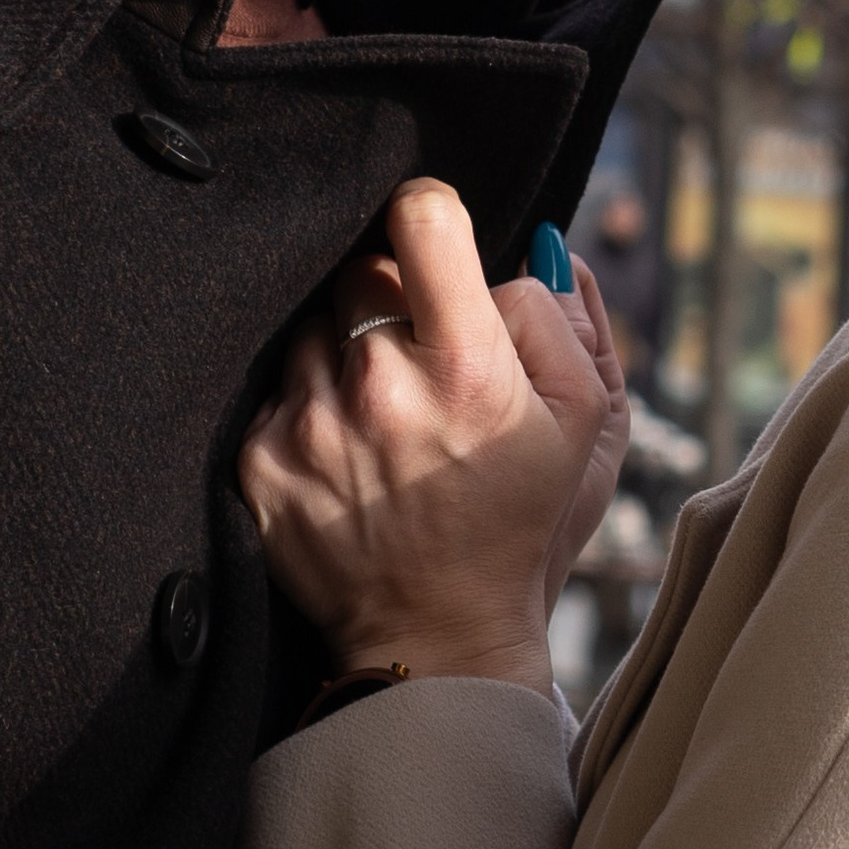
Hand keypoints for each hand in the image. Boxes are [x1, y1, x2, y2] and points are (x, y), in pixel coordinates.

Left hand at [240, 180, 625, 695]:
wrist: (438, 633)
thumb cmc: (522, 523)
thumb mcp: (585, 425)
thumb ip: (567, 322)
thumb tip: (536, 247)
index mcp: (467, 367)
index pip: (422, 219)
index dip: (432, 215)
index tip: (436, 241)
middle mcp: (381, 386)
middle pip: (364, 270)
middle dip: (393, 299)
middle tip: (422, 361)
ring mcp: (312, 424)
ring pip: (314, 326)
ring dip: (346, 354)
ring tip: (385, 418)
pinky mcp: (263, 461)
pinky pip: (278, 389)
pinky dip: (310, 408)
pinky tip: (350, 456)